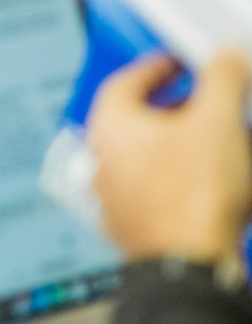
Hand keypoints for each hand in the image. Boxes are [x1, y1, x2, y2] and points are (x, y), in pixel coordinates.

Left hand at [88, 50, 251, 262]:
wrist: (190, 265)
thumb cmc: (193, 195)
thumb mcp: (217, 121)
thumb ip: (220, 80)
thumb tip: (222, 58)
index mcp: (110, 126)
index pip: (126, 81)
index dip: (157, 68)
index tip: (178, 64)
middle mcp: (102, 159)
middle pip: (136, 120)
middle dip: (174, 108)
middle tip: (204, 103)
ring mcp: (114, 196)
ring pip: (147, 157)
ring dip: (180, 145)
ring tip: (216, 143)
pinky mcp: (133, 226)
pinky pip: (156, 190)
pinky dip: (180, 179)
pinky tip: (211, 183)